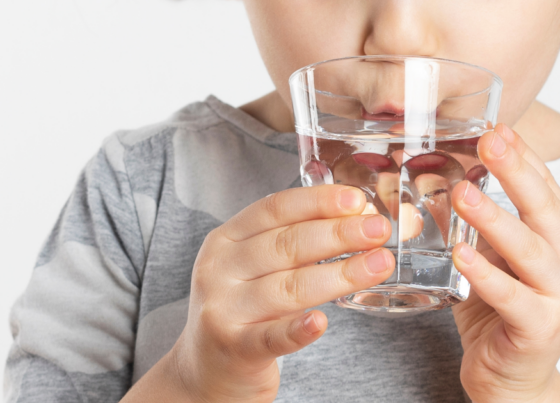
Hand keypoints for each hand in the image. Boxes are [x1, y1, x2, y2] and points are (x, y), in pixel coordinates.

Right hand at [165, 185, 394, 401]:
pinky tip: (321, 321)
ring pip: (288, 287)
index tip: (356, 199)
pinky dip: (297, 329)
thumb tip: (362, 219)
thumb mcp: (256, 268)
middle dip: (338, 233)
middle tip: (379, 229)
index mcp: (226, 240)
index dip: (318, 201)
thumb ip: (300, 245)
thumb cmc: (243, 310)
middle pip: (285, 244)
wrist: (205, 367)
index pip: (274, 209)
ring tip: (378, 264)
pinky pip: (270, 337)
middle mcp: (219, 269)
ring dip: (339, 274)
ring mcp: (224, 308)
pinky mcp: (234, 347)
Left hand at [450, 124, 559, 402]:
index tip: (496, 127)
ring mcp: (553, 297)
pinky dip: (488, 276)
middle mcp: (558, 264)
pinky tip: (463, 256)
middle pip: (544, 211)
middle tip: (490, 140)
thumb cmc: (497, 315)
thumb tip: (432, 191)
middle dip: (517, 173)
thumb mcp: (480, 263)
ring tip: (463, 194)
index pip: (539, 192)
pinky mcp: (537, 329)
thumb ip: (464, 231)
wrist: (512, 378)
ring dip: (497, 220)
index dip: (520, 159)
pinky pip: (513, 299)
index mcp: (546, 243)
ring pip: (532, 252)